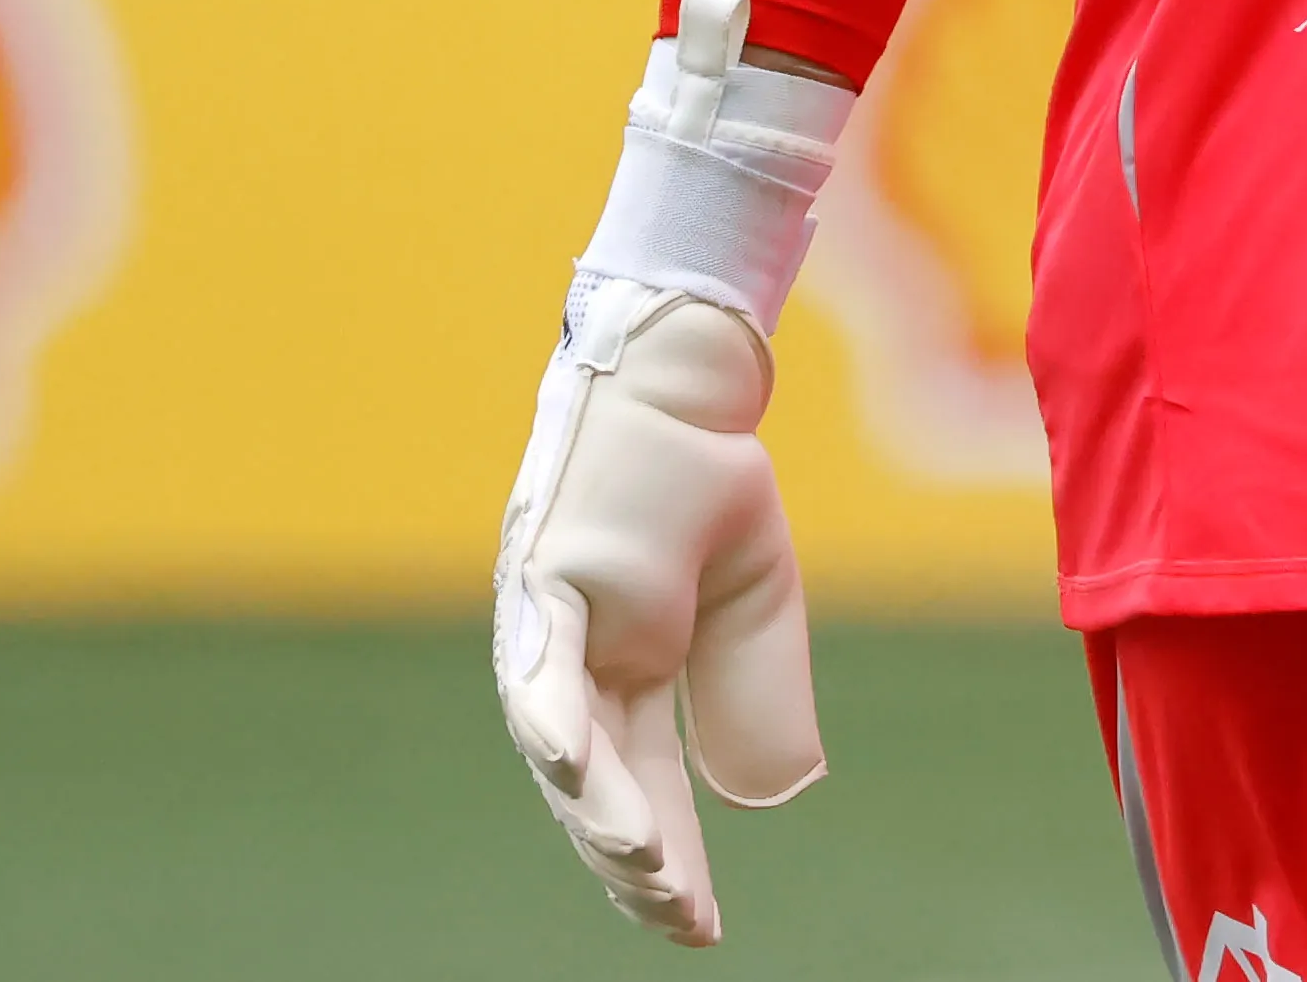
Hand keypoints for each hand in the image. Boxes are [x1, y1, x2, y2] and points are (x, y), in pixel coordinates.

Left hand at [492, 284, 826, 942]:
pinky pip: (538, 661)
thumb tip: (768, 800)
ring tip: (644, 867)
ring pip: (563, 744)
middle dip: (637, 859)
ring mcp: (551, 626)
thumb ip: (755, 696)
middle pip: (598, 788)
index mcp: (626, 677)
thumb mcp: (757, 606)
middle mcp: (575, 666)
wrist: (689, 380)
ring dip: (599, 809)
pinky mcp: (542, 578)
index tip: (701, 927)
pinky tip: (575, 767)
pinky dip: (552, 717)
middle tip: (680, 916)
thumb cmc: (707, 480)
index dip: (670, 859)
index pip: (643, 789)